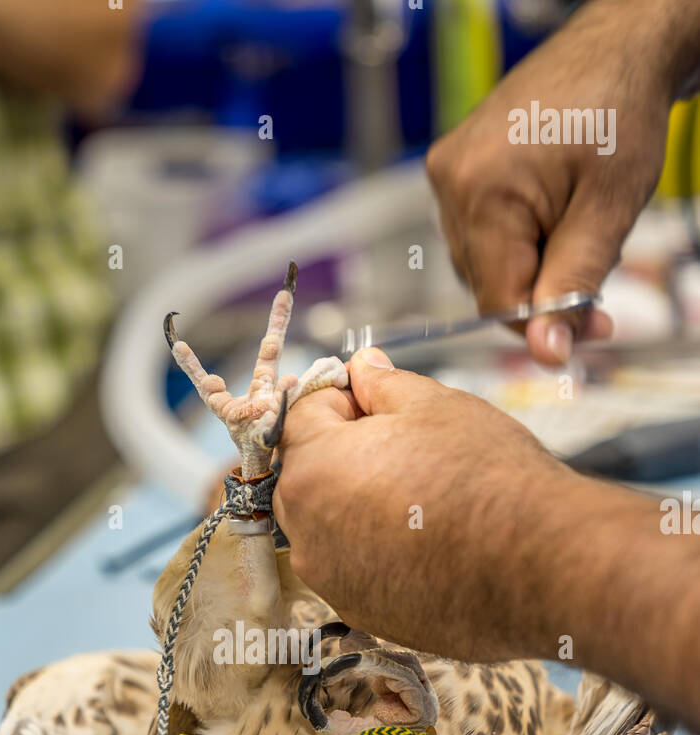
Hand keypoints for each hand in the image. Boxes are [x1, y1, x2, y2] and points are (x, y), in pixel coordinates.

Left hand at [274, 348, 576, 662]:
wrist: (536, 566)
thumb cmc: (486, 477)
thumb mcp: (435, 405)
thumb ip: (383, 384)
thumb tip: (363, 367)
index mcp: (312, 470)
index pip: (303, 414)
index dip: (344, 396)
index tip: (381, 399)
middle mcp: (307, 534)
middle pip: (308, 473)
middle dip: (346, 452)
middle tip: (408, 447)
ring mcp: (332, 582)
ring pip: (330, 525)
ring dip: (360, 504)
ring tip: (423, 497)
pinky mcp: (363, 613)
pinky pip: (356, 568)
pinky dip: (379, 550)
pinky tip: (429, 541)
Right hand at [425, 0, 689, 364]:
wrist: (617, 50)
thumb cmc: (619, 112)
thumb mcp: (608, 211)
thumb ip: (572, 286)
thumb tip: (546, 353)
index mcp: (481, 191)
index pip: (498, 302)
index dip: (545, 324)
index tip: (595, 325)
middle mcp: (450, 182)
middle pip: (489, 285)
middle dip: (544, 292)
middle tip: (599, 278)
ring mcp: (447, 172)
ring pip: (484, 264)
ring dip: (532, 266)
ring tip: (576, 229)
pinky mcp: (454, 168)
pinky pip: (479, 233)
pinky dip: (519, 240)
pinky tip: (552, 214)